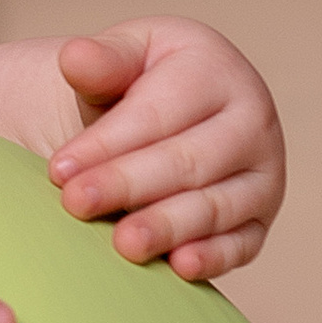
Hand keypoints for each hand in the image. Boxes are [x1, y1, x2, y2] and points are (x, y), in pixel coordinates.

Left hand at [46, 21, 284, 280]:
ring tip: (123, 243)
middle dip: (128, 185)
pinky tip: (179, 267)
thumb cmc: (140, 82)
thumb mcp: (123, 55)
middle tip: (77, 204)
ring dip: (168, 227)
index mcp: (217, 70)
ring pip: (216, 206)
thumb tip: (76, 58)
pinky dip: (213, 257)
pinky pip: (242, 243)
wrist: (172, 114)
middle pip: (188, 161)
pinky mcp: (260, 219)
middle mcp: (251, 122)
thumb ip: (102, 60)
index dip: (107, 143)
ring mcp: (262, 173)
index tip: (59, 170)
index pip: (158, 113)